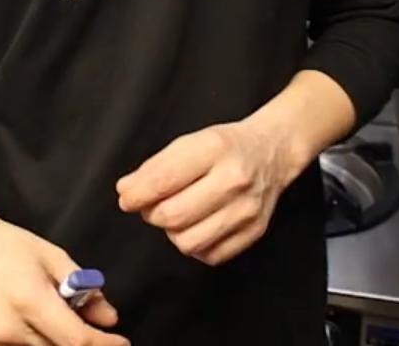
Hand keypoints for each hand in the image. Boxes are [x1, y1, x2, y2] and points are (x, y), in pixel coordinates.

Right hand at [0, 214, 126, 345]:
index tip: (120, 342)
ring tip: (56, 319)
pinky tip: (40, 330)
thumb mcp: (53, 257)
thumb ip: (83, 290)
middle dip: (83, 342)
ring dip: (60, 343)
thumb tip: (108, 318)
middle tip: (89, 326)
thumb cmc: (6, 246)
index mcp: (28, 300)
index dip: (104, 344)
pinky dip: (39, 344)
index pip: (76, 339)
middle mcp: (8, 328)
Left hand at [115, 118, 302, 265]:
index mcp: (214, 149)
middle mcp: (234, 180)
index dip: (137, 195)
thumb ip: (155, 167)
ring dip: (172, 232)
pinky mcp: (254, 232)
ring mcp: (247, 209)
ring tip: (177, 214)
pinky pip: (209, 255)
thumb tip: (127, 191)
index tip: (127, 198)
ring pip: (188, 242)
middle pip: (173, 216)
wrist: (271, 152)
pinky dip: (196, 244)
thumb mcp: (188, 142)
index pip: (164, 180)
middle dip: (152, 214)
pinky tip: (198, 225)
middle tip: (152, 205)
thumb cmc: (225, 147)